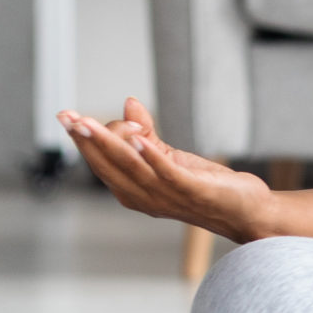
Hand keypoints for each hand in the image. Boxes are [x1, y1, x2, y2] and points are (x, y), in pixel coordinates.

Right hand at [56, 97, 279, 242]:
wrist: (243, 210)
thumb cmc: (204, 187)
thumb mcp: (169, 157)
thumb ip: (146, 132)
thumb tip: (129, 102)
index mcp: (133, 189)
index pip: (100, 162)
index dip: (84, 140)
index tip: (71, 116)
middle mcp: (143, 196)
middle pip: (108, 165)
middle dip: (87, 140)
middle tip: (68, 117)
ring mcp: (166, 195)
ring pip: (131, 167)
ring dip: (110, 144)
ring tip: (90, 124)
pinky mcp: (192, 191)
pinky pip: (167, 174)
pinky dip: (152, 157)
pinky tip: (141, 139)